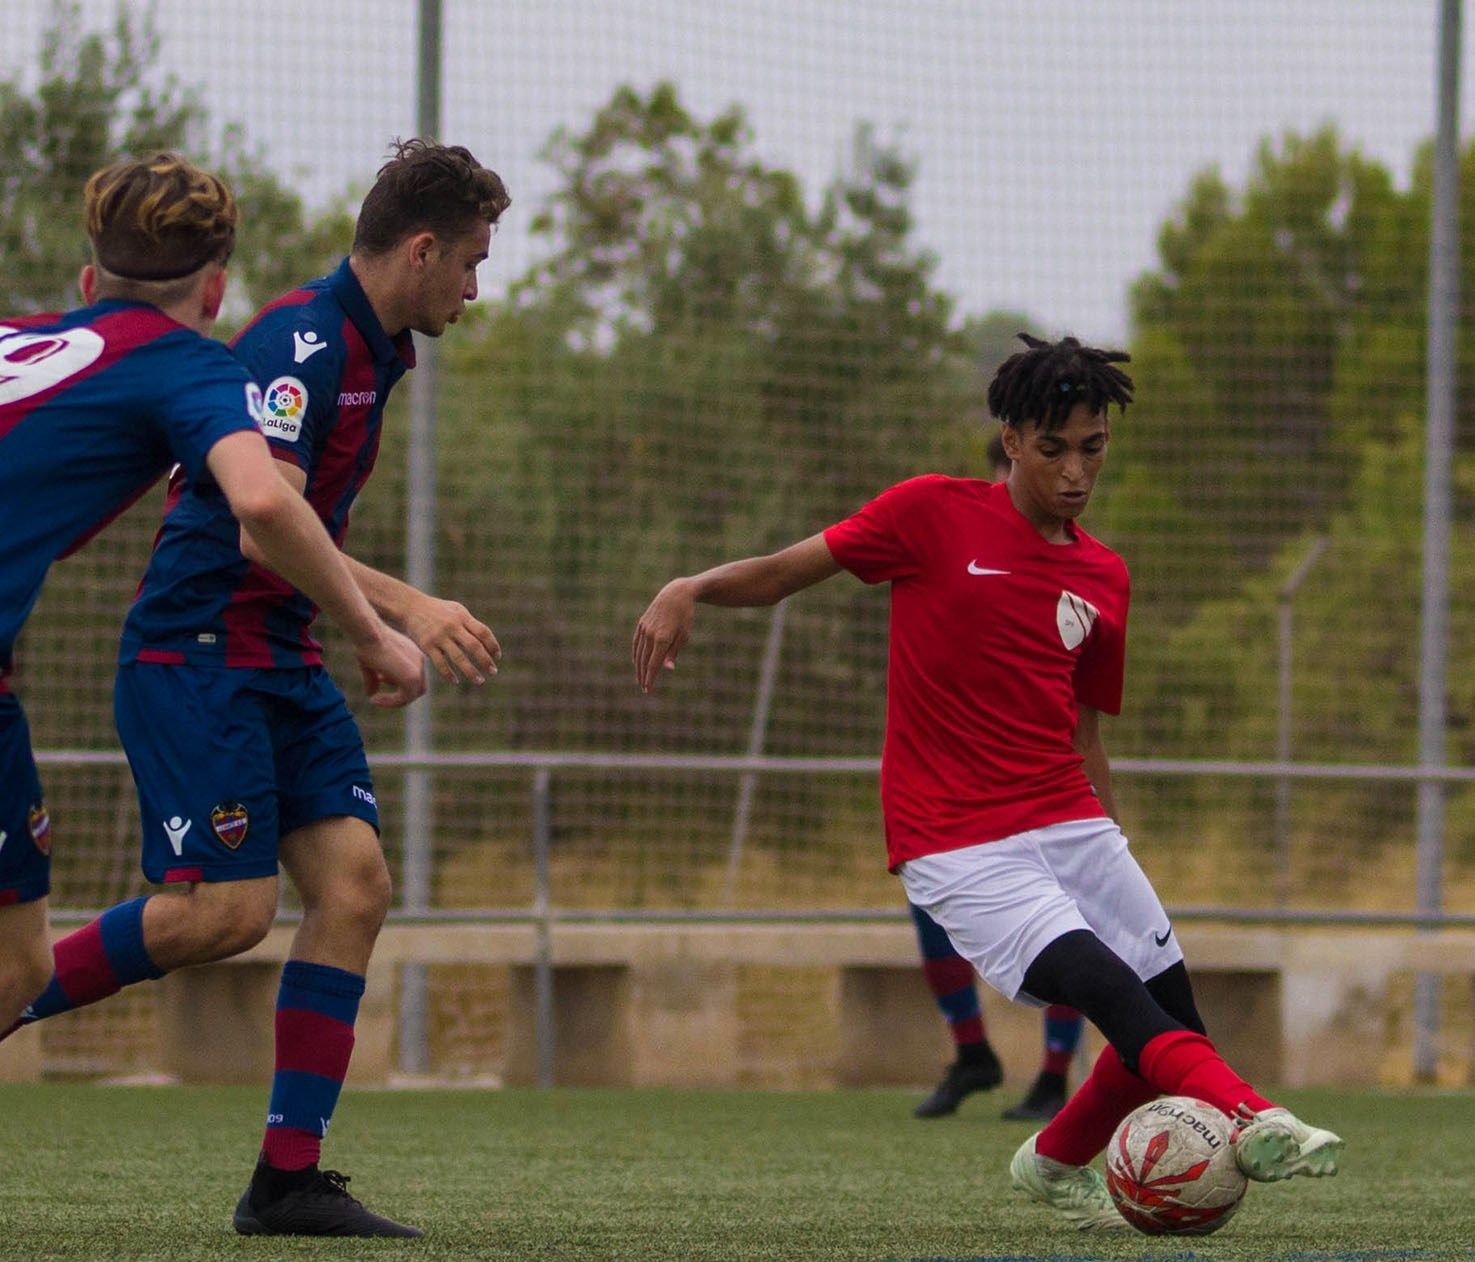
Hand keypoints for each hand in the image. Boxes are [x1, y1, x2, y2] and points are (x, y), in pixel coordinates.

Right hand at [355, 624, 428, 707]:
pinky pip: (404, 698)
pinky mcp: (412, 678)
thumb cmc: (367, 643)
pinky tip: (374, 700)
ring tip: (375, 700)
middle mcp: (419, 661)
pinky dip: (390, 702)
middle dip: (400, 694)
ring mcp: (418, 669)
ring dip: (393, 701)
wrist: (369, 633)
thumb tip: (370, 694)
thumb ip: (374, 679)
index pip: (415, 677)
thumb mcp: (371, 663)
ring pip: (412, 695)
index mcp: (414, 655)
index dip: (399, 683)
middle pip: (419, 688)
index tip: (381, 680)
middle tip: (380, 696)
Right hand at [402, 593, 500, 684]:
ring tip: (479, 681)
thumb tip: (488, 643)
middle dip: (485, 661)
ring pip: (459, 658)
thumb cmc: (438, 610)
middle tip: (493, 672)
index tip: (497, 657)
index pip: (483, 632)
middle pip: (474, 646)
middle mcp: (452, 626)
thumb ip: (471, 624)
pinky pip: (440, 664)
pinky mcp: (427, 645)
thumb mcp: (456, 610)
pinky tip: (455, 680)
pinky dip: (449, 674)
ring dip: (471, 672)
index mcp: (462, 616)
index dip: (493, 645)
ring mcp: (439, 636)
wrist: (410, 606)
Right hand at [632, 578, 694, 692]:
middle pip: (644, 660)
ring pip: (638, 652)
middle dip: (643, 675)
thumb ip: (673, 653)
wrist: (676, 594)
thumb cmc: (684, 616)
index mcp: (663, 639)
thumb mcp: (684, 635)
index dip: (650, 678)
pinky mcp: (642, 623)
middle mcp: (651, 634)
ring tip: (640, 678)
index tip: (648, 690)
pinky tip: (637, 661)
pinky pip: (636, 642)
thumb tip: (667, 669)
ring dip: (638, 666)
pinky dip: (635, 653)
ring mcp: (644, 628)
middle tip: (643, 688)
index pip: (653, 664)